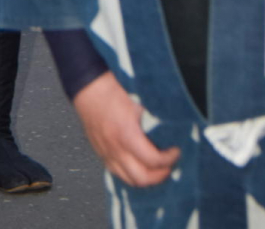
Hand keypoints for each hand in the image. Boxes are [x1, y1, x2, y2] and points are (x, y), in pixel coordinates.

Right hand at [73, 71, 179, 187]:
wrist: (88, 86)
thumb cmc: (111, 90)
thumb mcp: (139, 101)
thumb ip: (154, 119)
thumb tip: (171, 127)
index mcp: (126, 135)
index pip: (153, 160)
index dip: (169, 159)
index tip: (176, 151)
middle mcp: (115, 148)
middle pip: (141, 178)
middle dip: (159, 175)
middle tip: (168, 165)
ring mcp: (106, 152)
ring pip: (128, 179)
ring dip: (145, 178)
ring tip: (155, 169)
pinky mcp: (100, 152)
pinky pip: (116, 172)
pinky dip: (130, 174)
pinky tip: (137, 166)